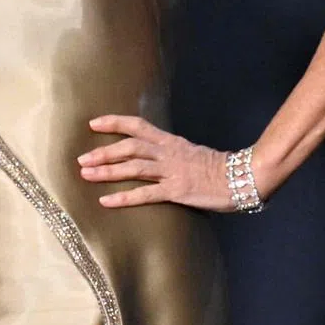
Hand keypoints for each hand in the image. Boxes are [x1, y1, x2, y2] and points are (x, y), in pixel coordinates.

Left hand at [77, 114, 236, 211]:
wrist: (243, 177)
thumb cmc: (217, 167)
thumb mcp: (190, 152)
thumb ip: (170, 152)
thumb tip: (150, 155)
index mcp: (170, 141)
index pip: (137, 125)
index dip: (114, 123)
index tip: (93, 123)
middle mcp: (168, 153)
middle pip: (129, 147)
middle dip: (103, 151)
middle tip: (81, 159)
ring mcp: (172, 172)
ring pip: (133, 168)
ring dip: (107, 171)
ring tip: (86, 175)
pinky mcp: (177, 191)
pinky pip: (145, 195)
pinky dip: (123, 198)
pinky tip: (106, 201)